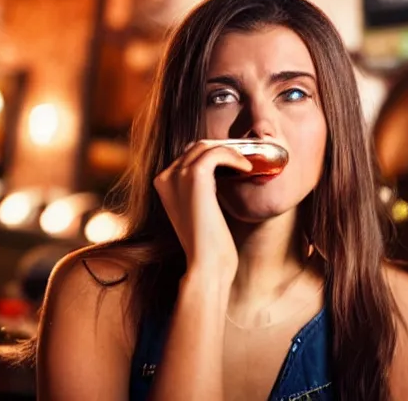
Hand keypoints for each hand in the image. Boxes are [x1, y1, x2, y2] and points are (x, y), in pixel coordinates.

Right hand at [153, 139, 255, 283]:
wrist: (206, 261)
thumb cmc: (206, 237)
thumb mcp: (197, 205)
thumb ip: (198, 185)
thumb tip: (219, 161)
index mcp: (162, 183)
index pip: (189, 153)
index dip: (214, 153)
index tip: (234, 161)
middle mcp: (165, 176)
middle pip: (198, 146)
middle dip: (223, 149)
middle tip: (243, 160)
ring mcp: (178, 175)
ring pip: (207, 146)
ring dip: (231, 151)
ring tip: (245, 165)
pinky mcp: (194, 175)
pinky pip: (217, 152)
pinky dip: (234, 156)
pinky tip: (246, 168)